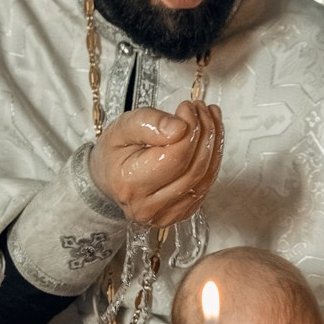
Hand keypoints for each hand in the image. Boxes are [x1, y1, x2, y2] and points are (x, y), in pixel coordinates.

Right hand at [88, 100, 222, 227]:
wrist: (109, 178)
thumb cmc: (114, 152)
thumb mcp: (122, 127)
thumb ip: (149, 122)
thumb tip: (180, 127)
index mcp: (130, 183)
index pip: (175, 157)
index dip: (190, 129)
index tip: (188, 107)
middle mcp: (147, 206)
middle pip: (194, 169)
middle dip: (205, 133)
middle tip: (202, 108)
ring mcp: (165, 216)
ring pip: (204, 179)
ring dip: (214, 145)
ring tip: (210, 118)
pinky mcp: (179, 216)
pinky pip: (204, 187)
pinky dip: (212, 160)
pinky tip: (209, 139)